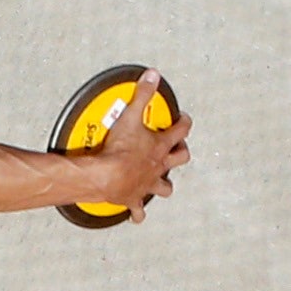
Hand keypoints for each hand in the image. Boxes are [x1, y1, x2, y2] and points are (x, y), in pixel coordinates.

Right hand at [82, 68, 191, 222]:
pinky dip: (138, 213)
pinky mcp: (133, 198)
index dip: (184, 123)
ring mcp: (147, 184)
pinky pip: (138, 210)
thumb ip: (142, 94)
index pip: (181, 130)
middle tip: (179, 149)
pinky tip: (137, 215)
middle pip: (180, 159)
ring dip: (165, 185)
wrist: (107, 175)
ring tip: (163, 184)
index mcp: (160, 147)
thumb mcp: (130, 115)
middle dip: (181, 153)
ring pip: (165, 187)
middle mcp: (158, 166)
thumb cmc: (119, 151)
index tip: (183, 119)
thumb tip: (152, 76)